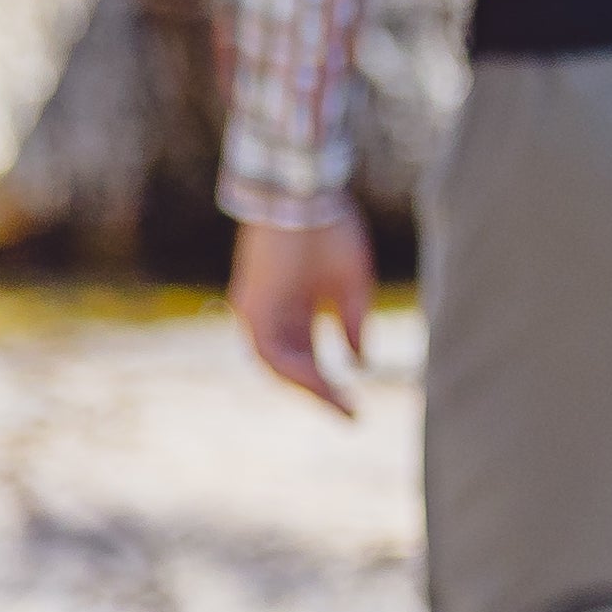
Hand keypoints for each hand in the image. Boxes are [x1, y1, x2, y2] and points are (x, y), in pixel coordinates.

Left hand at [228, 217, 378, 415]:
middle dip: (321, 392)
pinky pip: (267, 349)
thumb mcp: (351, 286)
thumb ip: (354, 324)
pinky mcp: (249, 304)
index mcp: (295, 311)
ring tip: (336, 401)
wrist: (302, 196)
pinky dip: (291, 368)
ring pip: (276, 364)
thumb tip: (361, 362)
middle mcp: (270, 316)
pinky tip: (318, 378)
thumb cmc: (331, 233)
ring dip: (306, 385)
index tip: (356, 410)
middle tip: (349, 415)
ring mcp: (256, 311)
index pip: (310, 359)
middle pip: (291, 368)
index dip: (333, 385)